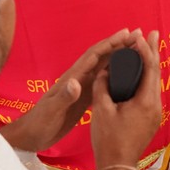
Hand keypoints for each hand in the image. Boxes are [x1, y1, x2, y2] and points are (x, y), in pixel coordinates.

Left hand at [0, 29, 133, 152]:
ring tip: (136, 51)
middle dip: (119, 45)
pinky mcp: (83, 99)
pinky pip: (102, 82)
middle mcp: (78, 79)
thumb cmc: (40, 123)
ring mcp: (81, 88)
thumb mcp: (52, 111)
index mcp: (73, 78)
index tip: (127, 34)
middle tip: (138, 35)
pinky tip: (124, 76)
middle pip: (102, 57)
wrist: (31, 136)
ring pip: (104, 67)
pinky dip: (114, 75)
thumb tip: (76, 82)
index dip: (111, 43)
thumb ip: (64, 97)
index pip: (95, 55)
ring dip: (119, 57)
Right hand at [90, 30, 161, 166]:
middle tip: (152, 33)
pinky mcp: (151, 118)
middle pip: (156, 72)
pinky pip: (151, 91)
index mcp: (145, 101)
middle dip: (153, 52)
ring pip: (155, 82)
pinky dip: (148, 78)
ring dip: (151, 64)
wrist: (118, 166)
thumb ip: (103, 86)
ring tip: (149, 47)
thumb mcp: (101, 110)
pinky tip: (143, 73)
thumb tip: (105, 70)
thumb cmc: (108, 139)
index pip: (149, 68)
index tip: (137, 36)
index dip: (144, 50)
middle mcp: (155, 105)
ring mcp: (155, 112)